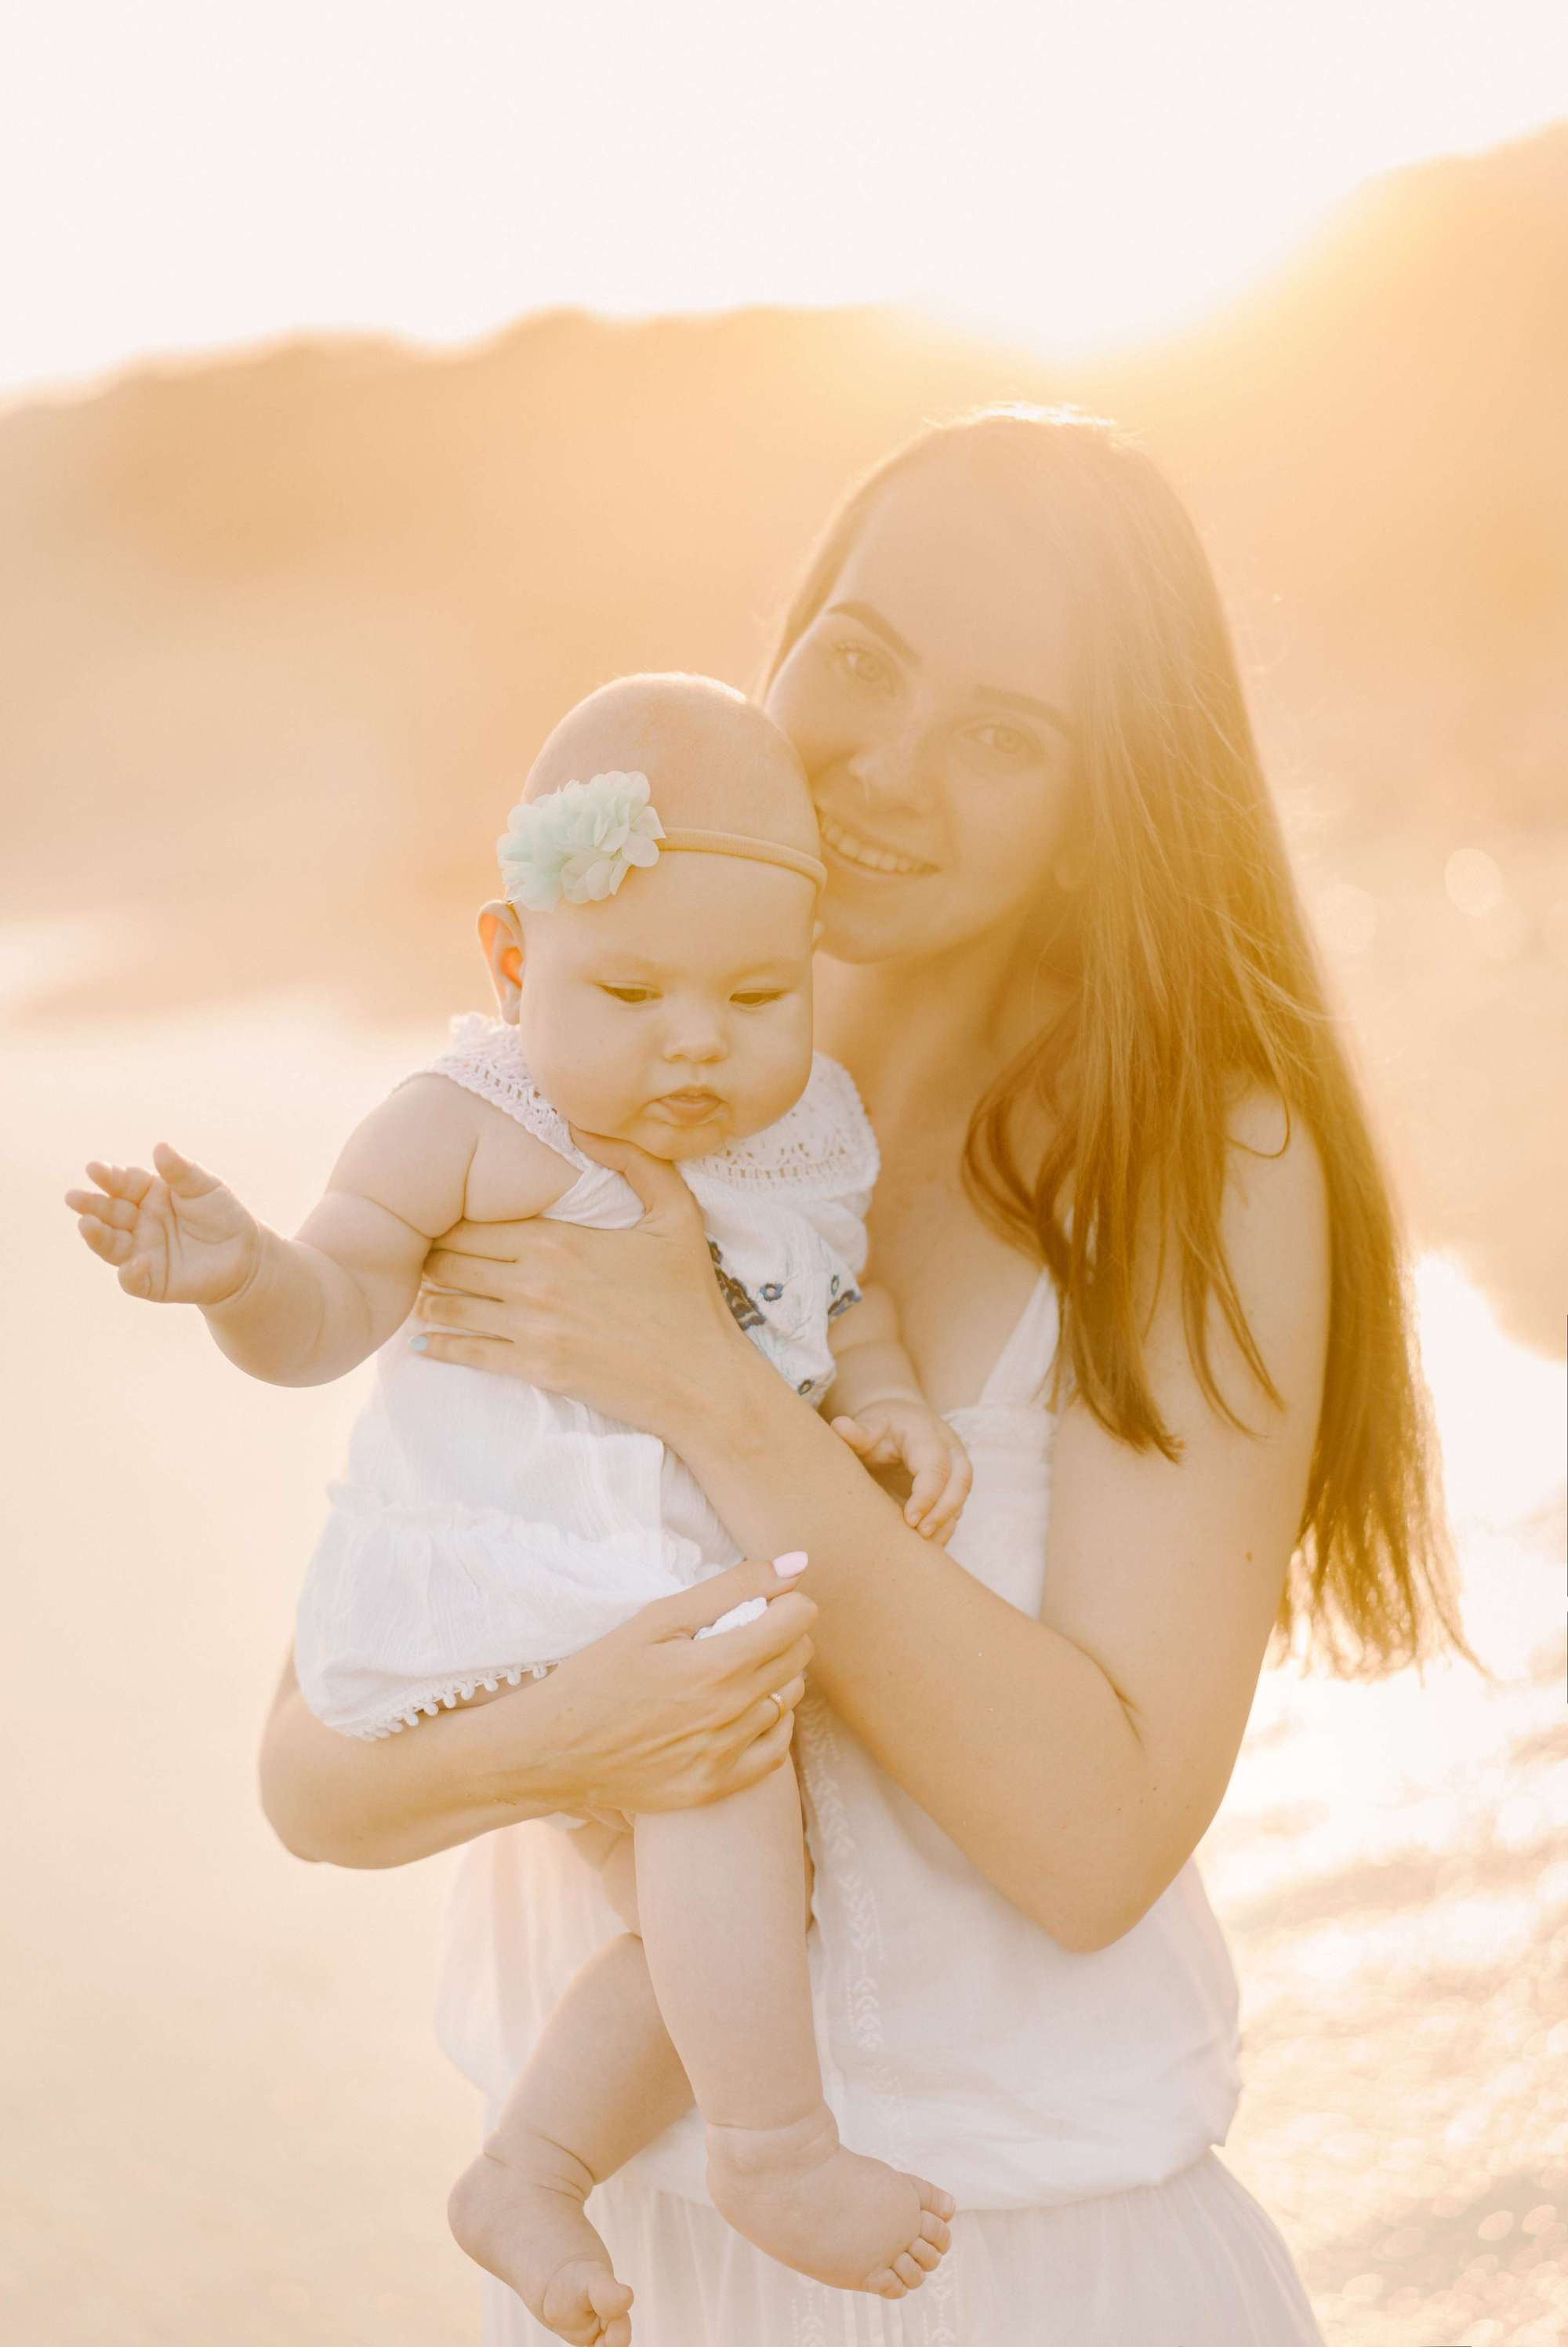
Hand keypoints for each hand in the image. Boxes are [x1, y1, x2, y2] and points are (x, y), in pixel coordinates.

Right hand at [66, 1144, 260, 1306]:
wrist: (245, 1256)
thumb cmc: (222, 1215)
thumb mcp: (205, 1187)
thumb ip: (181, 1171)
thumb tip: (160, 1147)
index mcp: (147, 1195)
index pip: (123, 1183)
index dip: (109, 1177)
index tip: (95, 1169)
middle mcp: (137, 1223)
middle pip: (110, 1212)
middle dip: (92, 1205)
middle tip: (74, 1197)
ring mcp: (141, 1251)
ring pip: (111, 1245)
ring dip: (97, 1236)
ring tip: (86, 1224)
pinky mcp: (150, 1281)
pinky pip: (133, 1278)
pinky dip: (130, 1272)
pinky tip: (135, 1262)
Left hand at [410, 1125, 748, 1440]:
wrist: (702, 1380)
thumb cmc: (689, 1296)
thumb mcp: (677, 1214)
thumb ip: (633, 1161)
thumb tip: (581, 1124)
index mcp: (559, 1240)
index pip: (473, 1222)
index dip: (447, 1218)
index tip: (435, 1214)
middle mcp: (534, 1282)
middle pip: (452, 1261)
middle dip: (431, 1256)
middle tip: (417, 1253)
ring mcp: (530, 1329)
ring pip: (451, 1306)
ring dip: (429, 1299)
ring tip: (416, 1294)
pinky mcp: (534, 1369)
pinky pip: (468, 1353)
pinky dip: (438, 1347)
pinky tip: (421, 1344)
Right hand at [535, 1555, 817, 1818]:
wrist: (552, 1751)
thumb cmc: (598, 1675)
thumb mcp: (657, 1618)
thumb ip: (731, 1588)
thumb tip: (797, 1565)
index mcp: (717, 1665)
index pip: (799, 1619)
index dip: (783, 1602)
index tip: (756, 1605)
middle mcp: (731, 1713)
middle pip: (799, 1656)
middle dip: (778, 1634)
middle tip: (735, 1634)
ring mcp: (726, 1756)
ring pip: (789, 1700)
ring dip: (771, 1678)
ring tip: (728, 1673)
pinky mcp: (716, 1787)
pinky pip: (776, 1750)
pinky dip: (768, 1724)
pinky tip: (737, 1712)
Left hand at [830, 1396, 973, 1542]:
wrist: (899, 1422)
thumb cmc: (881, 1426)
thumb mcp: (870, 1425)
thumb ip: (857, 1432)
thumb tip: (839, 1425)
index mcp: (927, 1434)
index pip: (936, 1466)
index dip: (926, 1495)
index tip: (909, 1519)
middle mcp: (949, 1449)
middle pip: (961, 1482)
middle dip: (943, 1511)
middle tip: (921, 1534)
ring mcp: (956, 1468)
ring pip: (961, 1499)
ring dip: (945, 1524)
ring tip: (923, 1548)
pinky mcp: (953, 1486)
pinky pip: (956, 1510)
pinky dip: (944, 1528)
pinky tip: (926, 1547)